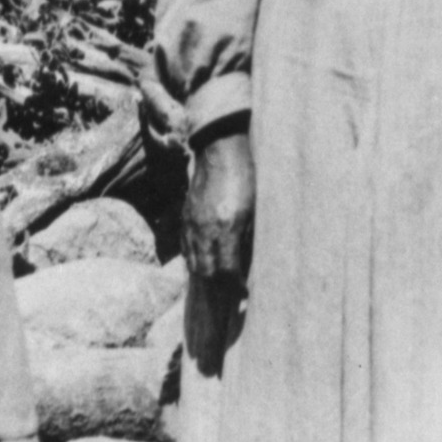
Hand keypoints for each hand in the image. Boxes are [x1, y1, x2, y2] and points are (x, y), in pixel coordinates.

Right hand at [184, 125, 254, 284]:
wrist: (221, 150)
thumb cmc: (246, 177)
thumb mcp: (256, 210)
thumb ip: (250, 238)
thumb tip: (248, 263)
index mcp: (227, 227)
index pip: (227, 270)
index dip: (237, 286)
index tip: (245, 291)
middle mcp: (205, 229)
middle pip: (207, 272)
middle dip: (220, 286)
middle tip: (232, 288)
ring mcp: (192, 224)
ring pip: (193, 263)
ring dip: (207, 274)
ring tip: (220, 278)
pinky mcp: (185, 217)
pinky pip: (186, 248)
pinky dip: (195, 259)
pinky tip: (206, 259)